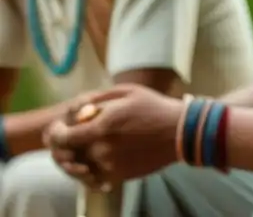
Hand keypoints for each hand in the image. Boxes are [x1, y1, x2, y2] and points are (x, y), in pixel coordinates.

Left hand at [46, 84, 182, 187]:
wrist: (180, 132)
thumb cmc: (154, 107)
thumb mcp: (127, 91)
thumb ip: (97, 99)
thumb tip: (78, 110)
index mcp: (101, 126)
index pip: (62, 138)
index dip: (56, 133)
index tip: (60, 127)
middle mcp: (101, 149)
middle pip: (70, 153)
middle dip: (69, 143)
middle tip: (76, 134)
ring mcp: (110, 165)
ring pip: (81, 165)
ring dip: (81, 156)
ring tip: (93, 144)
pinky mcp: (119, 176)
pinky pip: (95, 176)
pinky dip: (94, 168)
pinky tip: (104, 157)